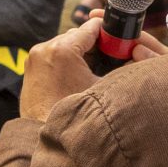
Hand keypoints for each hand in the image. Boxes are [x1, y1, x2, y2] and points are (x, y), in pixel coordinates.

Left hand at [20, 12, 166, 120]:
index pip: (92, 28)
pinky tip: (77, 76)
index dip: (109, 33)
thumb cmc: (75, 116)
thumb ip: (120, 67)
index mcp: (63, 49)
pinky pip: (53, 55)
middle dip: (94, 45)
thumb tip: (137, 54)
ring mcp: (34, 57)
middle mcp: (45, 48)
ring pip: (65, 44)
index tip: (120, 41)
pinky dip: (66, 61)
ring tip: (94, 70)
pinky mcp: (30, 67)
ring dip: (80, 53)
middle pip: (77, 36)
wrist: (45, 137)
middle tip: (111, 57)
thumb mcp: (104, 89)